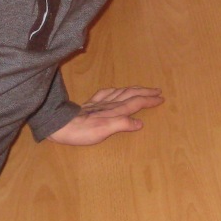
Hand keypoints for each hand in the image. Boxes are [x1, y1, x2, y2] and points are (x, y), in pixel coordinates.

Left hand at [47, 86, 164, 145]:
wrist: (60, 125)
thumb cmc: (82, 132)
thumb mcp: (103, 131)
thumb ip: (122, 125)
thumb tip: (140, 123)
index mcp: (114, 111)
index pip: (136, 103)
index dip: (149, 101)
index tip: (161, 98)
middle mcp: (109, 104)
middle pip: (130, 95)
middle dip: (145, 92)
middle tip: (157, 91)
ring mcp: (99, 102)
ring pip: (121, 92)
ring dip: (134, 89)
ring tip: (142, 88)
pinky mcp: (90, 103)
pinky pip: (105, 93)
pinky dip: (115, 90)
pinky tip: (116, 90)